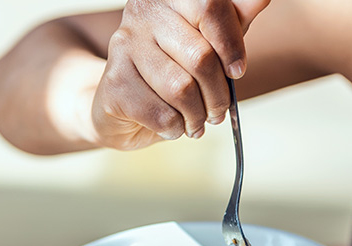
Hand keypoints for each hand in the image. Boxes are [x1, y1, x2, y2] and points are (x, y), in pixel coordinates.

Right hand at [91, 0, 270, 148]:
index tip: (238, 71)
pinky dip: (176, 128)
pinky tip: (174, 125)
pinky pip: (161, 114)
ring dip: (198, 115)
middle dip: (218, 94)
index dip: (231, 44)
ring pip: (181, 89)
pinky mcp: (113, 84)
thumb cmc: (175, 66)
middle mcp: (142, 15)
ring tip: (198, 120)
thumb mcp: (211, 36)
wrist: (123, 102)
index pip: (210, 7)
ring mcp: (124, 47)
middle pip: (200, 56)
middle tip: (219, 110)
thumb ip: (235, 17)